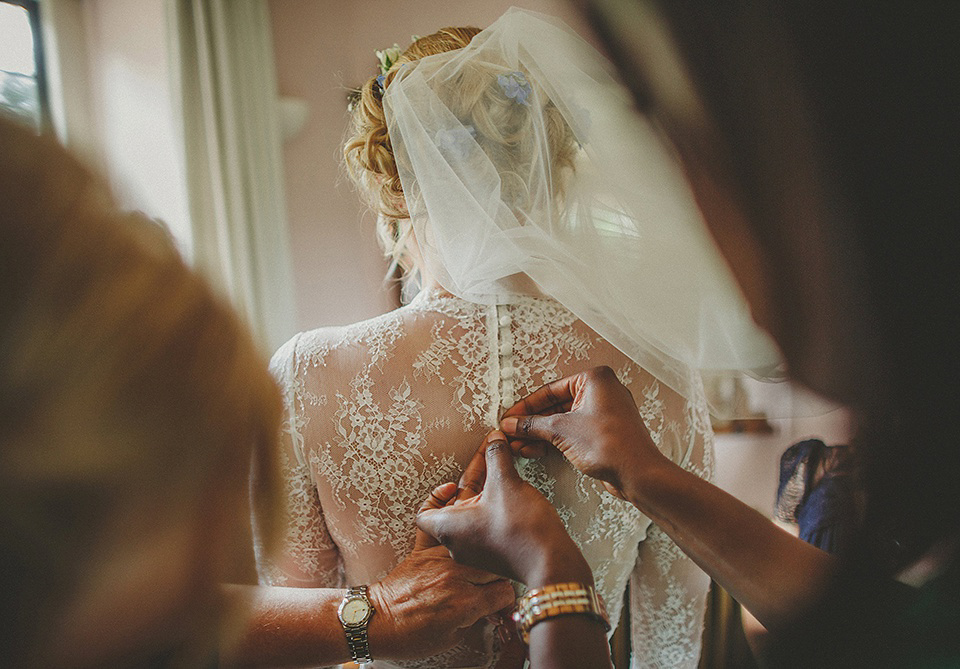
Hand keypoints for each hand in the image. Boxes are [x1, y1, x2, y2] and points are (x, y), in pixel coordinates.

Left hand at [367, 481, 515, 659]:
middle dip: (501, 565)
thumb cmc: (411, 636)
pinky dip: (437, 499)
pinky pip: (429, 518)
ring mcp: (439, 558)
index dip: (507, 595)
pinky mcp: (421, 549)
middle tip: (500, 569)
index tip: (502, 596)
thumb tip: (492, 608)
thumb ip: (476, 618)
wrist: (377, 624)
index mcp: (467, 602)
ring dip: (482, 525)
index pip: (505, 590)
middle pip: (494, 560)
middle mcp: (456, 575)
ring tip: (494, 513)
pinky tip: (449, 488)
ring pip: (469, 532)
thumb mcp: (453, 638)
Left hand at [417, 431, 590, 588]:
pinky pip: (487, 526)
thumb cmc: (521, 532)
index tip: (453, 482)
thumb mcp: (506, 482)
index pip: (424, 514)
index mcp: (449, 528)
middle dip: (472, 481)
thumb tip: (495, 441)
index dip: (435, 494)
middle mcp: (459, 543)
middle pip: (455, 507)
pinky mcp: (496, 554)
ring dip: (486, 493)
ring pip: (473, 515)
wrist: (552, 564)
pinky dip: (495, 508)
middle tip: (488, 461)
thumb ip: (496, 456)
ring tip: (503, 474)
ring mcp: (478, 551)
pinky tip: (513, 494)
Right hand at [500, 365, 669, 498]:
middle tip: (512, 433)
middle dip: (532, 423)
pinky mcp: (604, 432)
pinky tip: (535, 450)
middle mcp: (602, 392)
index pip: (550, 390)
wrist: (638, 473)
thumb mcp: (562, 430)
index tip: (510, 417)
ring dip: (541, 434)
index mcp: (594, 379)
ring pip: (563, 420)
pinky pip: (574, 431)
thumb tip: (512, 424)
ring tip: (519, 445)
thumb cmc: (611, 445)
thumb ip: (533, 425)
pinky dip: (555, 440)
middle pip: (556, 405)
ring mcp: (604, 413)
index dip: (526, 406)